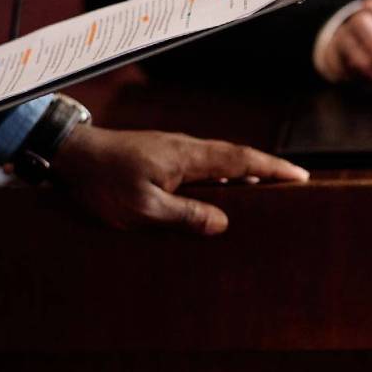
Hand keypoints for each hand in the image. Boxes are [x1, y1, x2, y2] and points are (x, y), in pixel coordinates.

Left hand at [51, 126, 308, 234]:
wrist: (69, 155)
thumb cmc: (102, 182)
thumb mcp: (142, 208)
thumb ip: (184, 215)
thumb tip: (223, 223)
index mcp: (188, 157)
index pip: (242, 159)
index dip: (273, 169)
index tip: (302, 177)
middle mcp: (187, 149)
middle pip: (238, 156)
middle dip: (268, 170)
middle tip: (294, 185)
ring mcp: (175, 151)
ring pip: (221, 161)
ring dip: (245, 173)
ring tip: (265, 192)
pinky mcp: (163, 157)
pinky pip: (204, 165)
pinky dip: (223, 175)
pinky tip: (222, 191)